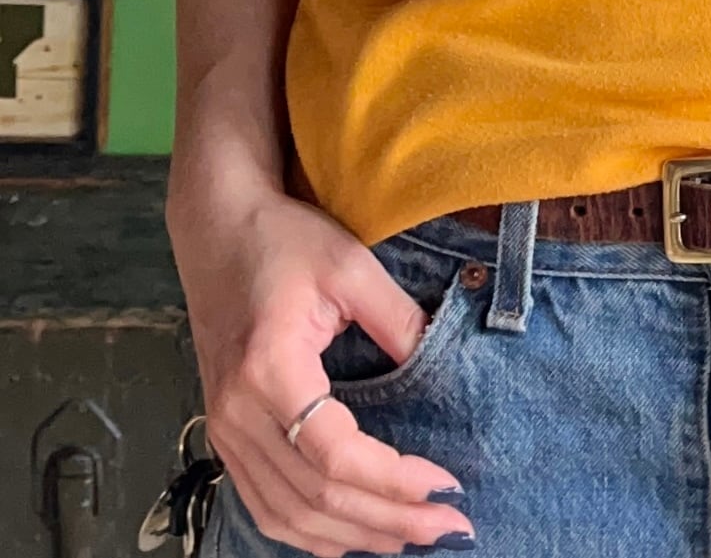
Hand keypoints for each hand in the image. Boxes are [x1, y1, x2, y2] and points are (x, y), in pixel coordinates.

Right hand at [168, 180, 475, 556]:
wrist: (218, 229)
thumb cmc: (284, 240)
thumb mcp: (352, 267)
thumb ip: (397, 320)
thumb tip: (440, 364)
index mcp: (269, 370)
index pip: (335, 454)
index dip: (393, 480)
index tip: (446, 485)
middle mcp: (237, 411)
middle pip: (314, 496)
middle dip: (386, 519)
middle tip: (447, 528)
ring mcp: (224, 428)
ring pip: (286, 513)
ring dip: (352, 534)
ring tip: (410, 537)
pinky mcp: (225, 432)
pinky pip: (262, 502)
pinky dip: (307, 530)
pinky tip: (349, 534)